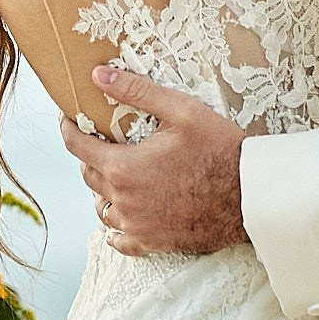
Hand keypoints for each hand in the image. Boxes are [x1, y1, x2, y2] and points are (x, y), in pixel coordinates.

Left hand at [60, 66, 249, 257]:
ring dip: (103, 189)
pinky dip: (117, 227)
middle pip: (88, 175)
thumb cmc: (219, 151)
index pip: (77, 146)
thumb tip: (99, 76)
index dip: (68, 127)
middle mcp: (124, 200)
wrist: (250, 197)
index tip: (68, 117)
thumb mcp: (181, 110)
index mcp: (123, 167)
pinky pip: (121, 239)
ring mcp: (137, 225)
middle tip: (103, 139)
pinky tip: (124, 215)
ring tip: (116, 173)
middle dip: (90, 154)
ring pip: (102, 207)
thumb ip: (136, 91)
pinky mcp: (153, 243)